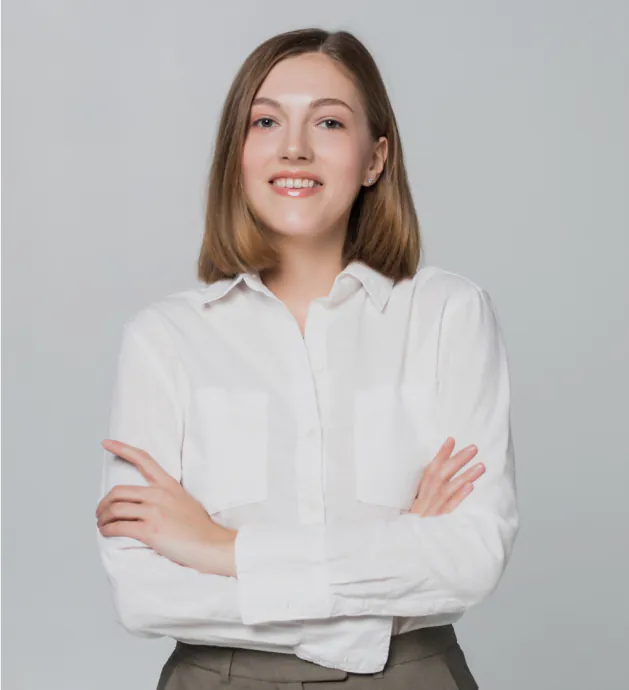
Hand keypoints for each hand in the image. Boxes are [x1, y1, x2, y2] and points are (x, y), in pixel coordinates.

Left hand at [96, 439, 236, 576]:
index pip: (143, 459)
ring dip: (103, 518)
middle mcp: (159, 495)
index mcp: (168, 485)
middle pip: (119, 491)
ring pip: (115, 509)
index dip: (122, 449)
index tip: (106, 443)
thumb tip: (145, 502)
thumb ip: (166, 496)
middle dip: (104, 503)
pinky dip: (107, 530)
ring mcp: (155, 512)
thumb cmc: (199, 527)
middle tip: (100, 512)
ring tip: (102, 524)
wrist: (211, 544)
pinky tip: (106, 532)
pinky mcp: (150, 531)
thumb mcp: (184, 500)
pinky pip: (119, 527)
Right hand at [410, 437, 484, 515]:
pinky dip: (459, 496)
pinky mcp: (439, 519)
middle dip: (458, 460)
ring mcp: (433, 506)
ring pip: (449, 488)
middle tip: (474, 448)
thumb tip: (445, 456)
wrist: (409, 536)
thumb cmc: (418, 513)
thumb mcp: (420, 495)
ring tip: (481, 466)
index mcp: (422, 487)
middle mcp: (428, 494)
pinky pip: (450, 507)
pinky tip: (470, 486)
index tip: (452, 439)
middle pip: (442, 474)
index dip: (441, 454)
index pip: (432, 467)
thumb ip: (432, 479)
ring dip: (465, 476)